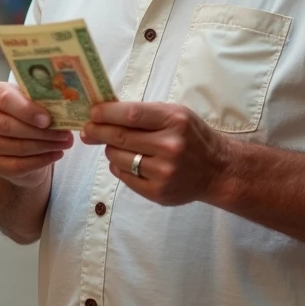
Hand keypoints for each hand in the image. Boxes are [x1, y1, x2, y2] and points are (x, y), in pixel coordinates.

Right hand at [0, 82, 73, 187]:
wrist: (22, 145)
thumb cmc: (30, 116)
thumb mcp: (35, 102)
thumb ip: (43, 102)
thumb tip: (64, 110)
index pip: (5, 99)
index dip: (26, 110)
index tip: (47, 119)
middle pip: (10, 126)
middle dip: (42, 131)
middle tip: (65, 133)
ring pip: (18, 146)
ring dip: (46, 145)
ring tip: (65, 143)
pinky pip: (20, 164)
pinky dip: (43, 160)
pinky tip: (57, 154)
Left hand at [81, 102, 228, 206]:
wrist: (217, 170)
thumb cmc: (192, 136)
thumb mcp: (176, 114)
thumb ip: (145, 113)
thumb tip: (104, 114)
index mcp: (174, 121)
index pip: (131, 115)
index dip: (107, 113)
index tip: (93, 112)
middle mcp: (169, 147)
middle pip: (121, 137)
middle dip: (98, 131)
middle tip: (87, 129)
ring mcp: (164, 172)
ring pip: (118, 158)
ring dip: (110, 150)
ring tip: (113, 145)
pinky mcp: (158, 192)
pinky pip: (124, 177)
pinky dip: (118, 166)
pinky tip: (124, 161)